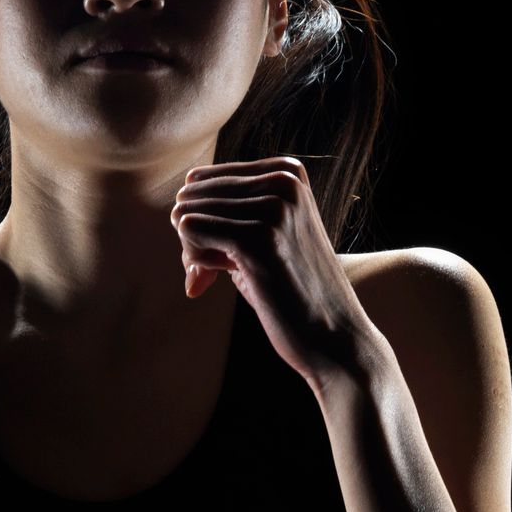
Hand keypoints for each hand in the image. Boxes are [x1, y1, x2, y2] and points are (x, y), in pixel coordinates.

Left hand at [170, 156, 386, 396]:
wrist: (335, 338)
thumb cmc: (291, 292)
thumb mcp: (265, 238)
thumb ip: (227, 218)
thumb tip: (175, 214)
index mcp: (287, 173)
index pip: (202, 180)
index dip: (200, 220)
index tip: (220, 252)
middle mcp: (283, 181)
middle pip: (191, 195)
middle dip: (192, 236)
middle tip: (214, 270)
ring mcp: (272, 208)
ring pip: (185, 212)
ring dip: (192, 252)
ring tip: (221, 275)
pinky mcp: (258, 238)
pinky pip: (188, 230)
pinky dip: (195, 262)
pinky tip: (218, 280)